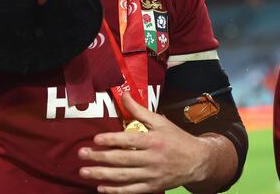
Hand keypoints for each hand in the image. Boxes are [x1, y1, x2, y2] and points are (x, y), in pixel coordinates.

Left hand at [78, 92, 210, 192]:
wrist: (197, 161)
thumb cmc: (177, 139)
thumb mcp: (161, 122)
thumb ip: (140, 111)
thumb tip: (124, 96)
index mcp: (154, 140)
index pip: (129, 140)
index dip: (111, 140)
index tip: (96, 139)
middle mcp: (152, 159)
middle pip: (122, 159)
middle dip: (100, 157)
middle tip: (82, 154)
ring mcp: (151, 175)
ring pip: (123, 176)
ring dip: (102, 174)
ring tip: (85, 172)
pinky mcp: (152, 187)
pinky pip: (131, 190)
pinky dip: (115, 190)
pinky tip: (101, 187)